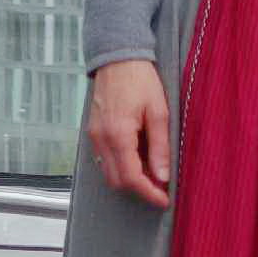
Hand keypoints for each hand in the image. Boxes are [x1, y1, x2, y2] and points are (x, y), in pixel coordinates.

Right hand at [85, 58, 173, 207]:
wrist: (117, 57)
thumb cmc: (140, 80)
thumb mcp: (158, 111)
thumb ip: (160, 146)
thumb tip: (163, 176)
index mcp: (118, 135)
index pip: (131, 178)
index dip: (148, 193)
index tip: (165, 199)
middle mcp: (101, 139)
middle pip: (117, 181)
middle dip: (139, 189)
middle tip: (161, 187)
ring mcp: (94, 136)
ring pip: (108, 173)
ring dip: (129, 179)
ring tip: (152, 173)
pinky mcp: (93, 132)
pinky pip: (104, 159)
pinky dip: (120, 166)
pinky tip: (138, 158)